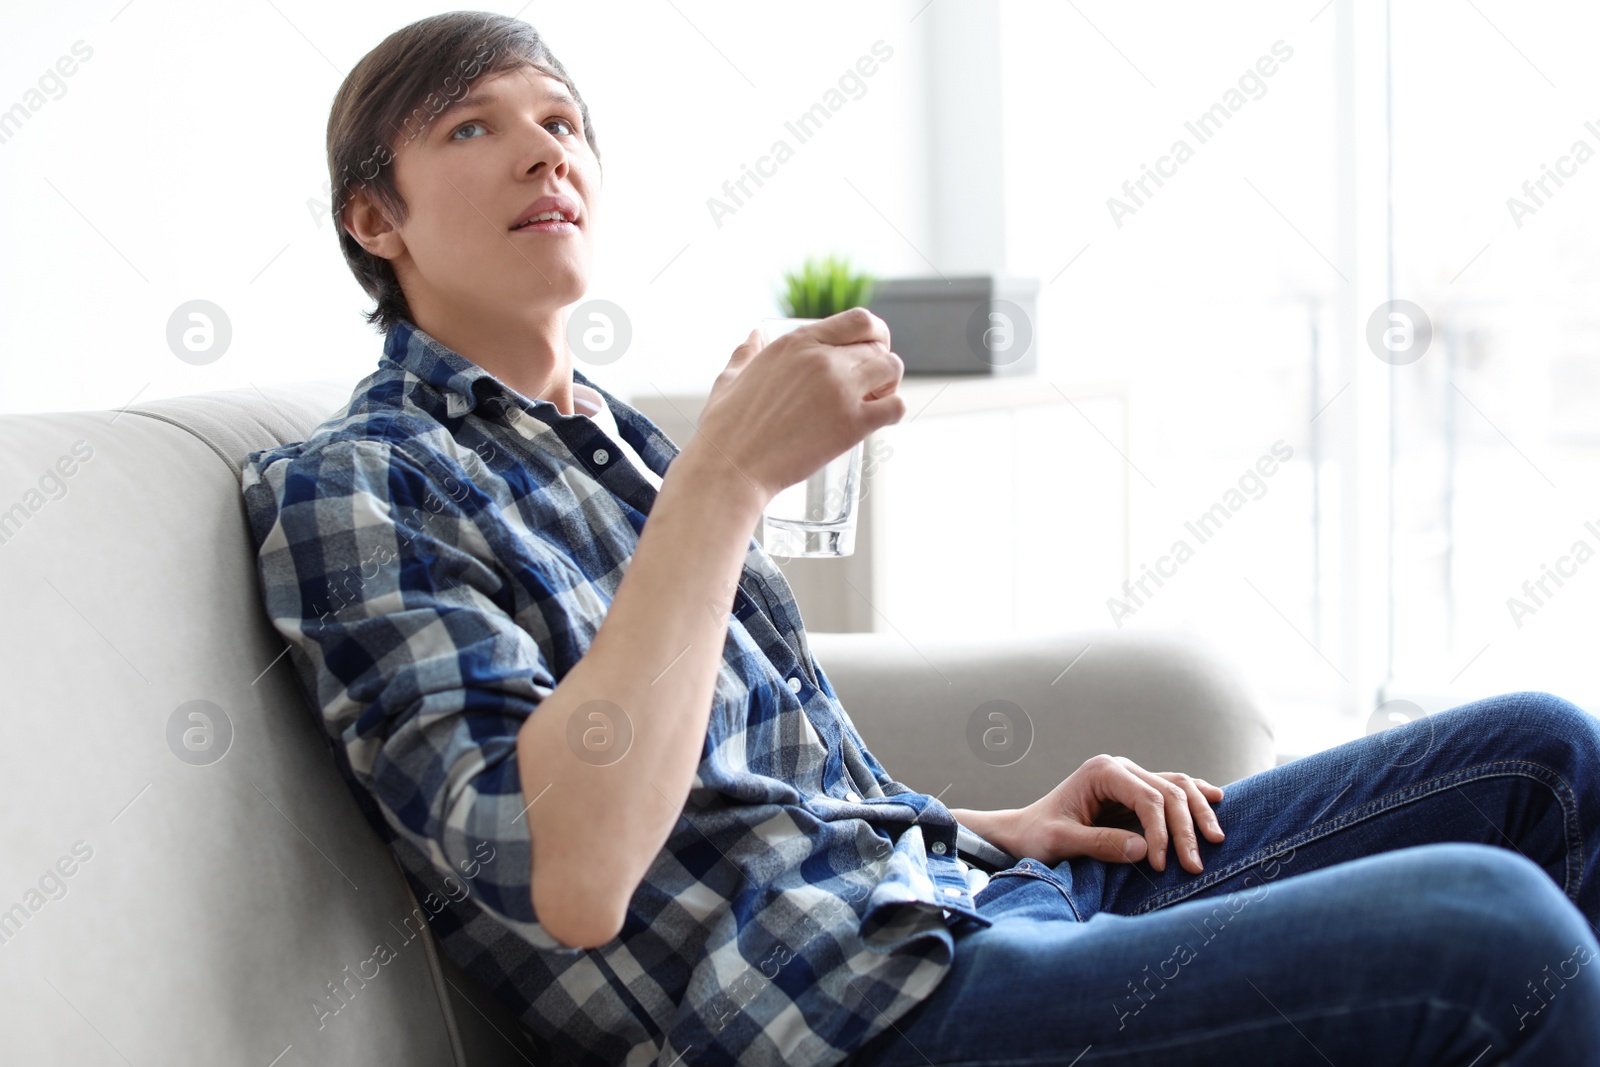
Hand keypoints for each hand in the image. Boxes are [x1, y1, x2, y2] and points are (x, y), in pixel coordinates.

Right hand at [689, 307, 904, 503]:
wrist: (731, 468)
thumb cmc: (725, 429)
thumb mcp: (730, 378)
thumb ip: (746, 353)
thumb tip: (753, 336)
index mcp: (797, 342)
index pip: (859, 320)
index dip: (874, 334)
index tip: (871, 350)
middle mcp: (823, 359)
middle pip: (877, 348)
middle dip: (877, 366)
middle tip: (868, 387)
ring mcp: (840, 390)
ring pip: (892, 369)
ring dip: (889, 384)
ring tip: (874, 401)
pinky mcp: (852, 424)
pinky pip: (896, 406)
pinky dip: (894, 411)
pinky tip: (879, 420)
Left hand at [1005, 754, 1225, 873]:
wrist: (1024, 831)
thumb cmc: (1038, 836)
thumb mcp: (1062, 842)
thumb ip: (1100, 844)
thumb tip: (1146, 849)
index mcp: (1102, 772)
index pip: (1148, 798)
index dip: (1162, 831)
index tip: (1161, 865)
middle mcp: (1120, 768)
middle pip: (1169, 792)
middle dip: (1186, 829)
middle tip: (1195, 866)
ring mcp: (1130, 777)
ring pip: (1177, 786)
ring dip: (1198, 812)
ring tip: (1216, 839)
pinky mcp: (1135, 792)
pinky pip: (1173, 789)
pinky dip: (1195, 797)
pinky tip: (1217, 801)